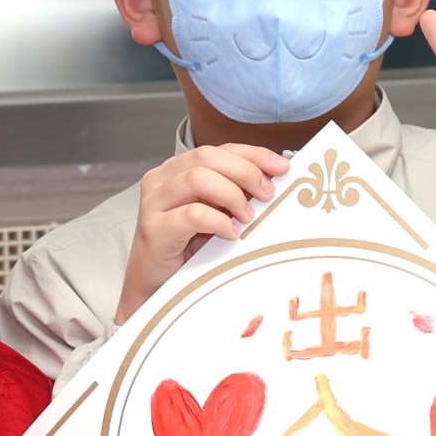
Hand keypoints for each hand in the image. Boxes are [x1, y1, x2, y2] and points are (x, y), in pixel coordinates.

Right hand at [117, 145, 289, 323]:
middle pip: (207, 156)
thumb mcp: (214, 214)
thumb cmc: (186, 250)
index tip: (281, 167)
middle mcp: (162, 180)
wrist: (155, 286)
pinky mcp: (154, 229)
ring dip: (232, 196)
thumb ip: (233, 194)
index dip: (253, 154)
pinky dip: (219, 222)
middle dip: (246, 172)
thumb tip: (271, 182)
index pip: (219, 149)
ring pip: (198, 179)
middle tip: (267, 194)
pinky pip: (193, 214)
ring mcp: (154, 203)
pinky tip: (231, 234)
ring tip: (246, 217)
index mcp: (177, 170)